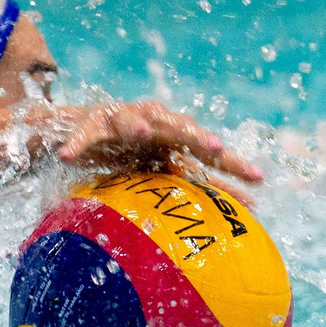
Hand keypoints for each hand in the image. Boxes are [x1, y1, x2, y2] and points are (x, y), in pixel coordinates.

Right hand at [53, 100, 264, 182]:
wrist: (89, 131)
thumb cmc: (136, 153)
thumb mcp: (168, 171)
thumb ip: (204, 186)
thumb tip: (253, 209)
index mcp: (177, 135)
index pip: (209, 150)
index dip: (232, 164)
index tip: (258, 179)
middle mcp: (155, 120)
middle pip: (178, 126)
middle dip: (194, 135)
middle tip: (213, 145)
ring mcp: (123, 117)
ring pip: (130, 118)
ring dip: (134, 125)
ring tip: (137, 134)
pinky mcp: (91, 122)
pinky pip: (84, 133)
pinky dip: (76, 143)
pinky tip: (67, 156)